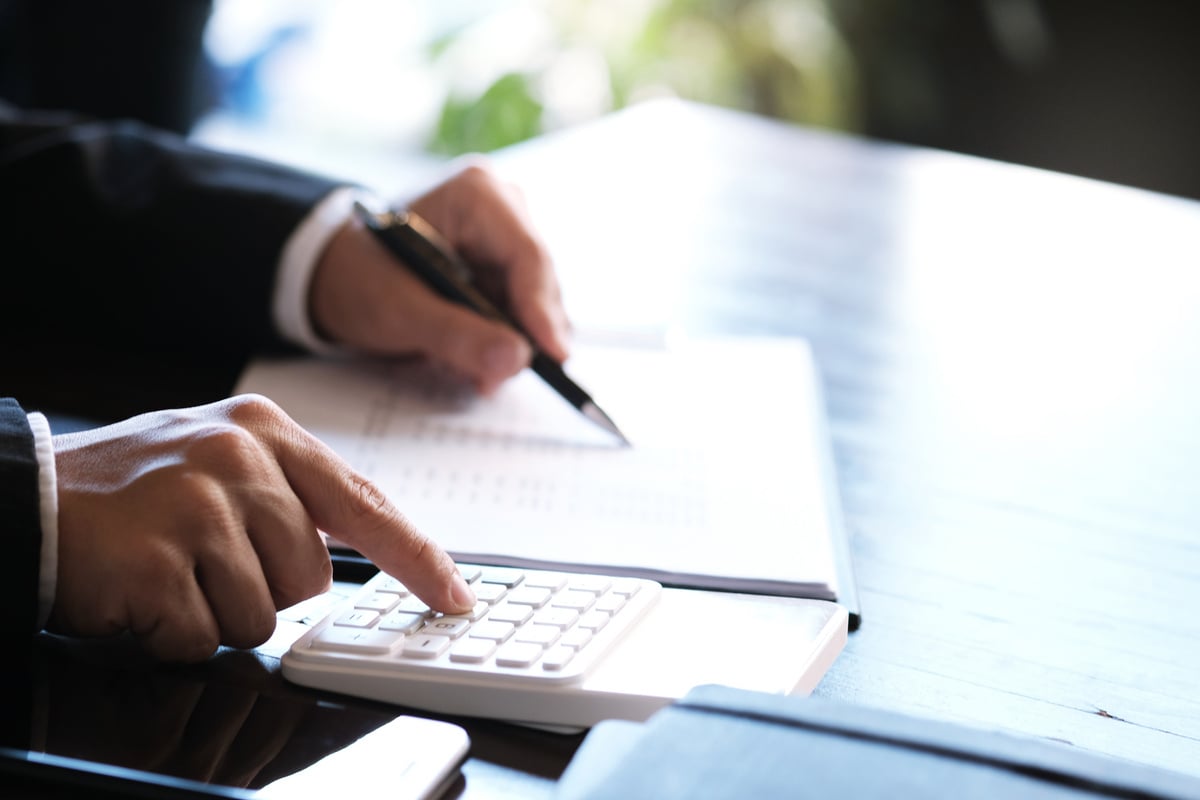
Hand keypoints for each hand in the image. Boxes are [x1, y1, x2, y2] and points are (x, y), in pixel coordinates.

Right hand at [49, 394, 475, 661]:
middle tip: (202, 556)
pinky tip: (143, 589)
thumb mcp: (222, 456)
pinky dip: (173, 632)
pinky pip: (205, 637)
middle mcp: (239, 457)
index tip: (454, 595)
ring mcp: (198, 505)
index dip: (417, 557)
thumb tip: (364, 544)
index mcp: (266, 429)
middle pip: (311, 575)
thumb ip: (291, 490)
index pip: (365, 502)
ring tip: (170, 568)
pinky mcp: (158, 558)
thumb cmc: (134, 488)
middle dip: (263, 587)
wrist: (29, 495)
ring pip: (263, 615)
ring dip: (215, 611)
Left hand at [308, 162, 571, 393]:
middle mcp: (501, 210)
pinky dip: (501, 342)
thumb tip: (515, 360)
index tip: (553, 354)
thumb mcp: (398, 310)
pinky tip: (475, 359)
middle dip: (522, 335)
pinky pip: (521, 313)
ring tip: (474, 373)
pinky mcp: (504, 269)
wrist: (336, 279)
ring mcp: (505, 240)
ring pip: (535, 303)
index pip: (527, 255)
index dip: (542, 309)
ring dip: (510, 344)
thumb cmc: (358, 277)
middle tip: (494, 379)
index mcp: (475, 197)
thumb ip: (456, 335)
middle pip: (538, 281)